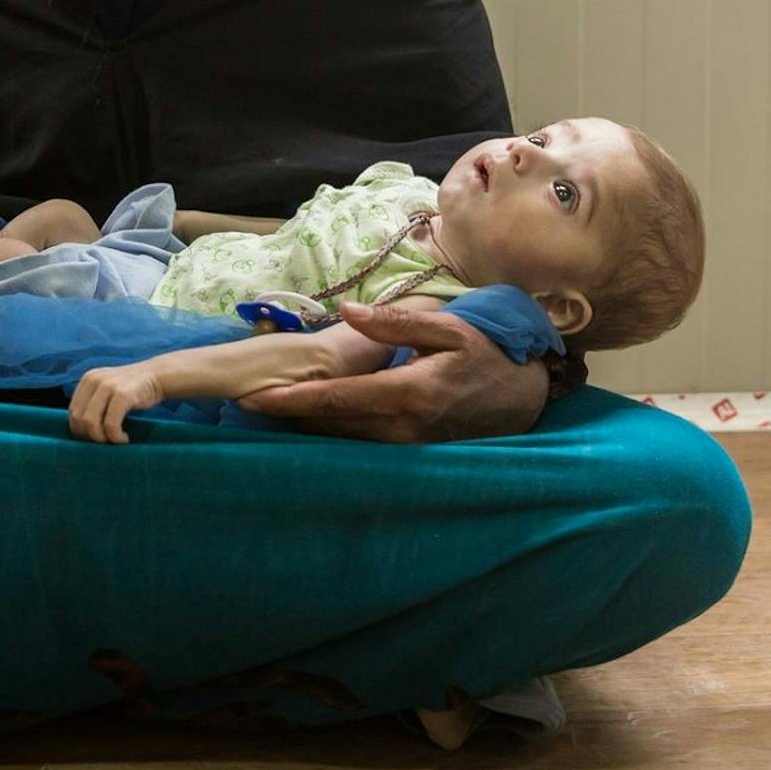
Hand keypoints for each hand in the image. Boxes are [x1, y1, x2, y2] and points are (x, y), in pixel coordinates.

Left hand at [69, 363, 165, 443]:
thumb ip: (93, 403)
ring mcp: (108, 386)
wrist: (158, 376)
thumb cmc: (132, 390)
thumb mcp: (107, 390)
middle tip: (105, 443)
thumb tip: (79, 432)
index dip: (80, 431)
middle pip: (79, 419)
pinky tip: (124, 438)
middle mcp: (94, 380)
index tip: (94, 440)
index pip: (73, 412)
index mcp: (88, 379)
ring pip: (91, 423)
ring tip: (115, 441)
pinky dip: (115, 437)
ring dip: (102, 439)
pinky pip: (110, 424)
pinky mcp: (122, 394)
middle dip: (90, 437)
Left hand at [236, 301, 547, 442]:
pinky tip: (311, 426)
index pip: (339, 399)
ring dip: (307, 430)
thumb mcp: (448, 328)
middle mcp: (405, 427)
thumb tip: (347, 313)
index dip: (294, 401)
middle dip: (289, 418)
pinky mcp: (413, 456)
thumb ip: (395, 323)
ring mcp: (409, 447)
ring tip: (268, 416)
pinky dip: (334, 437)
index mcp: (410, 392)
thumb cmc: (486, 355)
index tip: (256, 400)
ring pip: (345, 442)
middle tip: (246, 406)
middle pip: (333, 427)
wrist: (524, 397)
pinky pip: (363, 448)